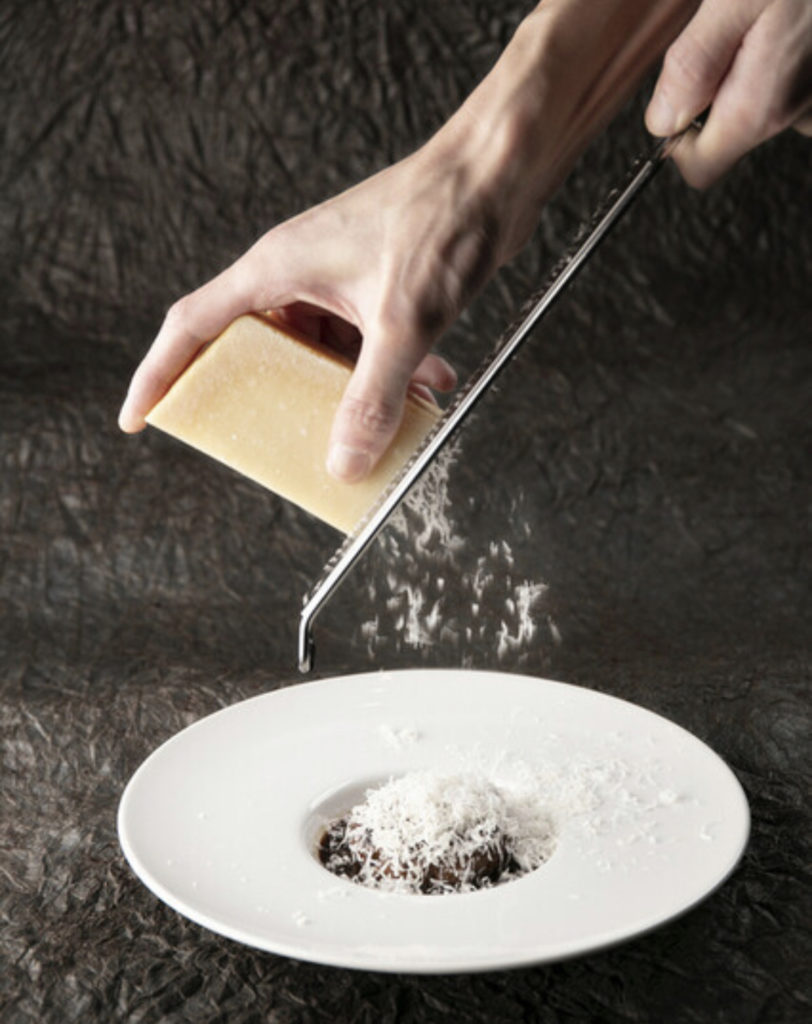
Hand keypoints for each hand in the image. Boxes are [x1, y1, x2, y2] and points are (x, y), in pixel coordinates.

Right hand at [117, 137, 517, 481]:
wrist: (499, 173)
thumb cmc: (441, 220)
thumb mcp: (402, 322)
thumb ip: (372, 396)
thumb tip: (344, 462)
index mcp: (276, 269)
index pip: (193, 325)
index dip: (160, 373)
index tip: (141, 417)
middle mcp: (297, 273)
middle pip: (258, 348)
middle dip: (273, 399)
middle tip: (281, 440)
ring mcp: (337, 278)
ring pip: (320, 352)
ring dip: (348, 390)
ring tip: (380, 423)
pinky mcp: (375, 286)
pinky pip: (365, 342)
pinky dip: (390, 371)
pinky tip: (430, 385)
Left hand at [645, 0, 811, 185]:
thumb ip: (694, 63)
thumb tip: (661, 120)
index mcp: (759, 106)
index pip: (700, 167)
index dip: (677, 141)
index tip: (677, 99)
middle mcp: (795, 115)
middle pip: (733, 132)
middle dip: (720, 88)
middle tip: (737, 26)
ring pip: (768, 104)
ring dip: (757, 67)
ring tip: (776, 13)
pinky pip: (799, 86)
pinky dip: (789, 56)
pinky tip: (797, 20)